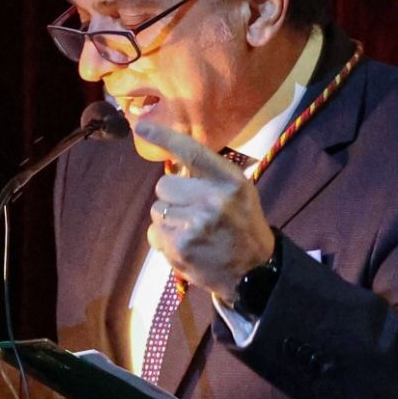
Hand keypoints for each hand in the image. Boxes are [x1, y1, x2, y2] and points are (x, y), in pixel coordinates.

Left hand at [137, 122, 275, 298]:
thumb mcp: (237, 190)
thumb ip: (208, 174)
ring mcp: (194, 225)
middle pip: (163, 185)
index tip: (142, 127)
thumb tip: (171, 158)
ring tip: (192, 230)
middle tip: (192, 210)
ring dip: (169, 219)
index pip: (191, 152)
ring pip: (157, 210)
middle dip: (172, 197)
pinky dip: (165, 239)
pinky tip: (186, 245)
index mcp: (230, 181)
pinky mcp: (180, 248)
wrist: (254, 271)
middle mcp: (212, 200)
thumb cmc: (243, 224)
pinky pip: (154, 233)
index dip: (164, 137)